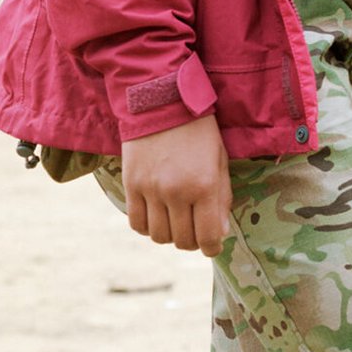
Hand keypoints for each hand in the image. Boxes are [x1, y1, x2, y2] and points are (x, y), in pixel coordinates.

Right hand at [122, 113, 230, 254]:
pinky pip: (136, 223)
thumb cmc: (199, 132)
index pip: (208, 237)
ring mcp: (150, 190)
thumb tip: (220, 234)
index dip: (212, 248)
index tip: (212, 244)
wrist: (162, 102)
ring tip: (176, 220)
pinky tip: (156, 215)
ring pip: (158, 236)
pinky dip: (147, 226)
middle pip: (182, 241)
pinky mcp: (130, 185)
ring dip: (169, 234)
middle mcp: (176, 192)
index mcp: (204, 186)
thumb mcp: (220, 162)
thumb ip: (221, 199)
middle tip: (195, 230)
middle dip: (192, 241)